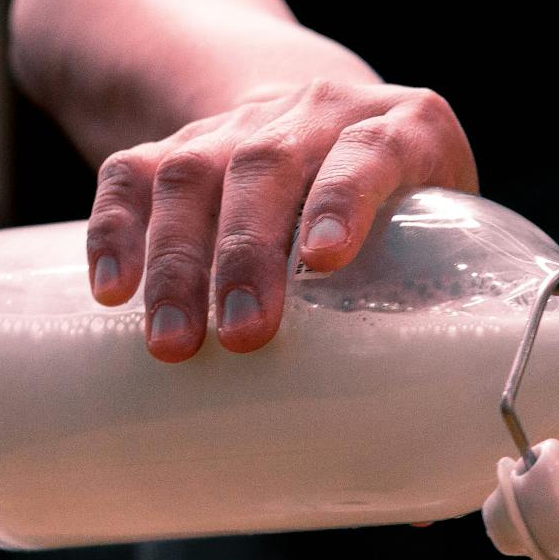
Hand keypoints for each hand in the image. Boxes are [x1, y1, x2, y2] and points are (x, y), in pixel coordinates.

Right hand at [85, 80, 477, 361]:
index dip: (347, 198)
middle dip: (248, 254)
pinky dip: (116, 228)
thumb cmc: (411, 206)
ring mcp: (245, 121)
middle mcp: (321, 111)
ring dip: (178, 260)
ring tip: (174, 342)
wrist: (333, 116)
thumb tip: (425, 448)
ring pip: (196, 172)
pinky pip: (134, 172)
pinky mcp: (181, 139)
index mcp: (406, 128)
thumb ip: (442, 299)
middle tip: (242, 336)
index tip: (325, 261)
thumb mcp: (446, 229)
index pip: (372, 151)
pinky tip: (112, 290)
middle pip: (270, 167)